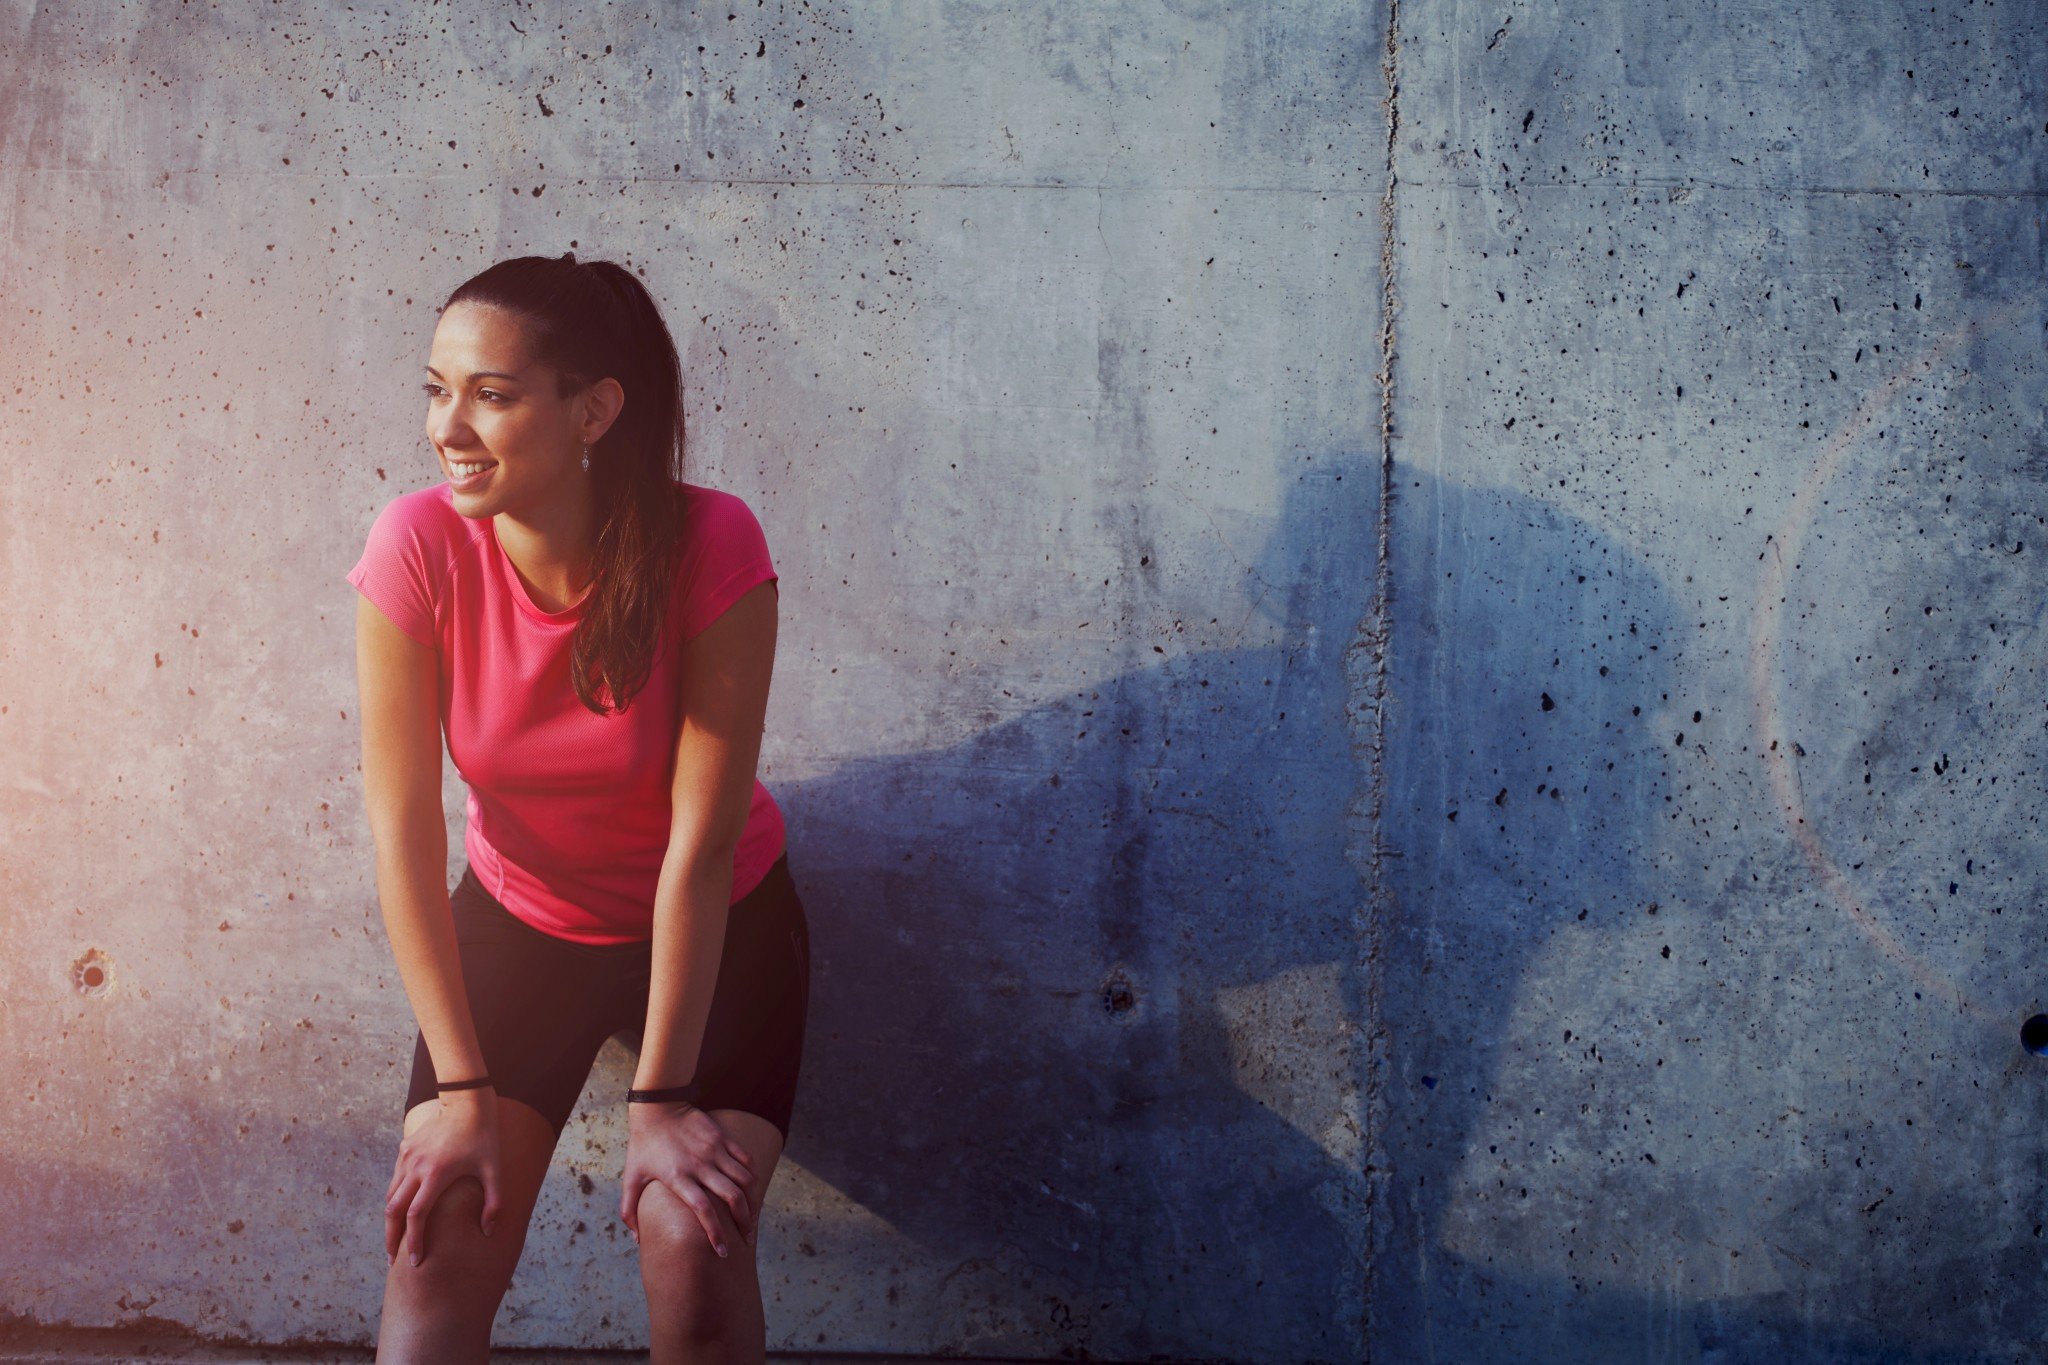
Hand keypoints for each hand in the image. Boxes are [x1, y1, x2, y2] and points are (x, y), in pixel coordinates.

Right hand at [383, 1090, 502, 1266]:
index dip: (413, 1241)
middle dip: (392, 1238)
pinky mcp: (404, 1149)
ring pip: (390, 1196)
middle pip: (394, 1211)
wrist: (466, 1101)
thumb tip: (488, 1232)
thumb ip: (494, 1203)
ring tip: (395, 1240)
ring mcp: (407, 1157)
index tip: (414, 1261)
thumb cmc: (484, 1137)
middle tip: (394, 1260)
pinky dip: (395, 1198)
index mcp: (437, 1174)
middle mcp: (416, 1167)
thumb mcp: (494, 1170)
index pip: (416, 1216)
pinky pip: (396, 1179)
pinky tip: (402, 1211)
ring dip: (391, 1220)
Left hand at [620, 1102, 756, 1256]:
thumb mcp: (630, 1177)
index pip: (704, 1211)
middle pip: (732, 1197)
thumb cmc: (643, 1145)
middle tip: (746, 1239)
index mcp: (678, 1178)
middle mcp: (700, 1166)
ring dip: (752, 1202)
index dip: (715, 1233)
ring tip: (751, 1219)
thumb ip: (629, 1210)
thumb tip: (636, 1239)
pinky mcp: (722, 1138)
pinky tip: (751, 1191)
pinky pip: (745, 1159)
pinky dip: (751, 1177)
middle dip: (743, 1222)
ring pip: (744, 1179)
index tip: (723, 1252)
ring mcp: (714, 1151)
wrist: (658, 1107)